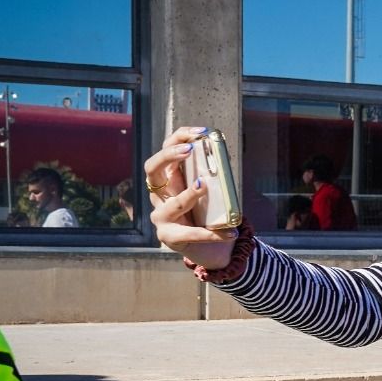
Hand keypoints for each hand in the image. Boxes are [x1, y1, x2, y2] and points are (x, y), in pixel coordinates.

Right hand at [146, 127, 236, 267]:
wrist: (206, 247)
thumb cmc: (206, 214)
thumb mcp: (208, 192)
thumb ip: (211, 177)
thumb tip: (223, 157)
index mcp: (169, 179)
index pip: (166, 150)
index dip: (178, 138)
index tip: (200, 133)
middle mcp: (159, 195)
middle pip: (152, 168)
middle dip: (168, 156)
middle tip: (189, 151)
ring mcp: (161, 216)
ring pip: (171, 204)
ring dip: (187, 195)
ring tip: (203, 186)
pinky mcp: (169, 236)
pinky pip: (191, 234)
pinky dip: (213, 234)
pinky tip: (230, 233)